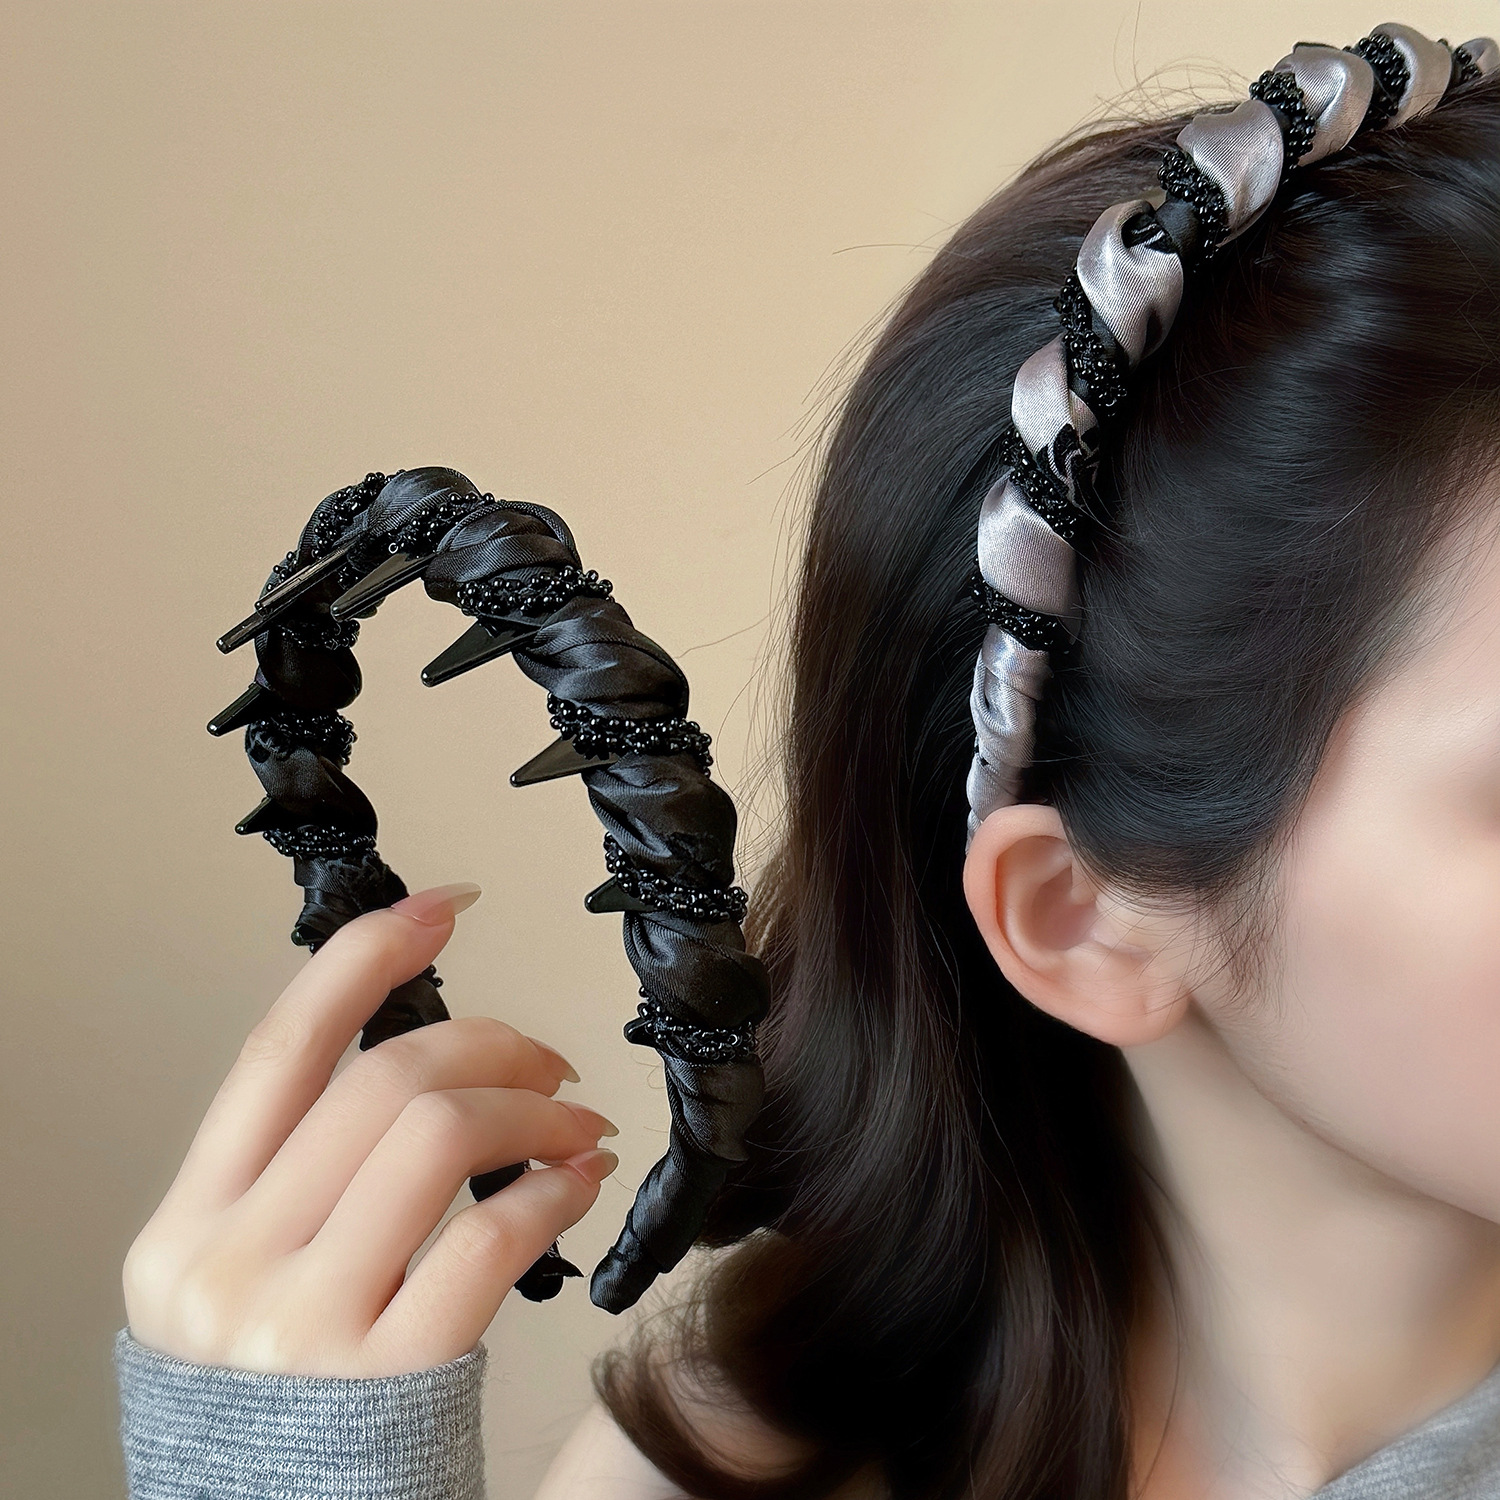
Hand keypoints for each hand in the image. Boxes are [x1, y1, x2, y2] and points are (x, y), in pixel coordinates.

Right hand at [122, 882, 618, 1377]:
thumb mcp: (247, 1278)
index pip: (279, 1048)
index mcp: (190, 1223)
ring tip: (574, 1123)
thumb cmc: (286, 1402)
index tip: (442, 906)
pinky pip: (490, 1236)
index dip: (366, 958)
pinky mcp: (385, 1378)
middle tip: (552, 1058)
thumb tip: (427, 1057)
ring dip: (533, 1109)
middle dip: (493, 1043)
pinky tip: (580, 1183)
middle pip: (383, 1079)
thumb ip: (303, 1176)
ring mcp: (301, 1325)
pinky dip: (554, 1190)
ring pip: (437, 1132)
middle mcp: (229, 1263)